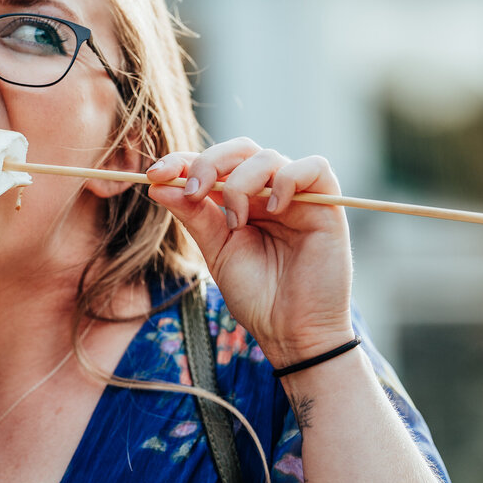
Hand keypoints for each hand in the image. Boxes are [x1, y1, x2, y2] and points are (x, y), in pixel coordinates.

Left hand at [147, 138, 354, 368]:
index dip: (183, 161)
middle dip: (208, 163)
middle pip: (239, 149)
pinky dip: (288, 179)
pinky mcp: (327, 205)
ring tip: (237, 222)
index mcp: (240, 200)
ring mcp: (298, 196)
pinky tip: (275, 210)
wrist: (290, 333)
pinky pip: (314, 167)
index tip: (154, 175)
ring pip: (267, 156)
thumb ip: (192, 216)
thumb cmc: (256, 296)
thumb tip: (157, 185)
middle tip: (193, 192)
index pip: (212, 163)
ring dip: (241, 183)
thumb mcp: (216, 251)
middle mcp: (269, 192)